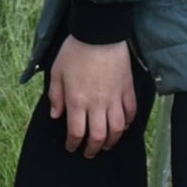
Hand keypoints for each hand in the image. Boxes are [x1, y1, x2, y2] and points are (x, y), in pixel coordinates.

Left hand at [46, 36, 136, 157]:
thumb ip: (55, 96)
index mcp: (77, 100)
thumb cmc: (75, 50)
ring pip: (117, 129)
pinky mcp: (127, 89)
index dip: (73, 144)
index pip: (76, 132)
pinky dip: (128, 123)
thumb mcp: (56, 72)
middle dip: (93, 149)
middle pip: (98, 136)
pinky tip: (122, 127)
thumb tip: (56, 115)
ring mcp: (115, 97)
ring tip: (106, 145)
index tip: (71, 147)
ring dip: (112, 141)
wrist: (99, 33)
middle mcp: (97, 103)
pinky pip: (130, 112)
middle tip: (89, 153)